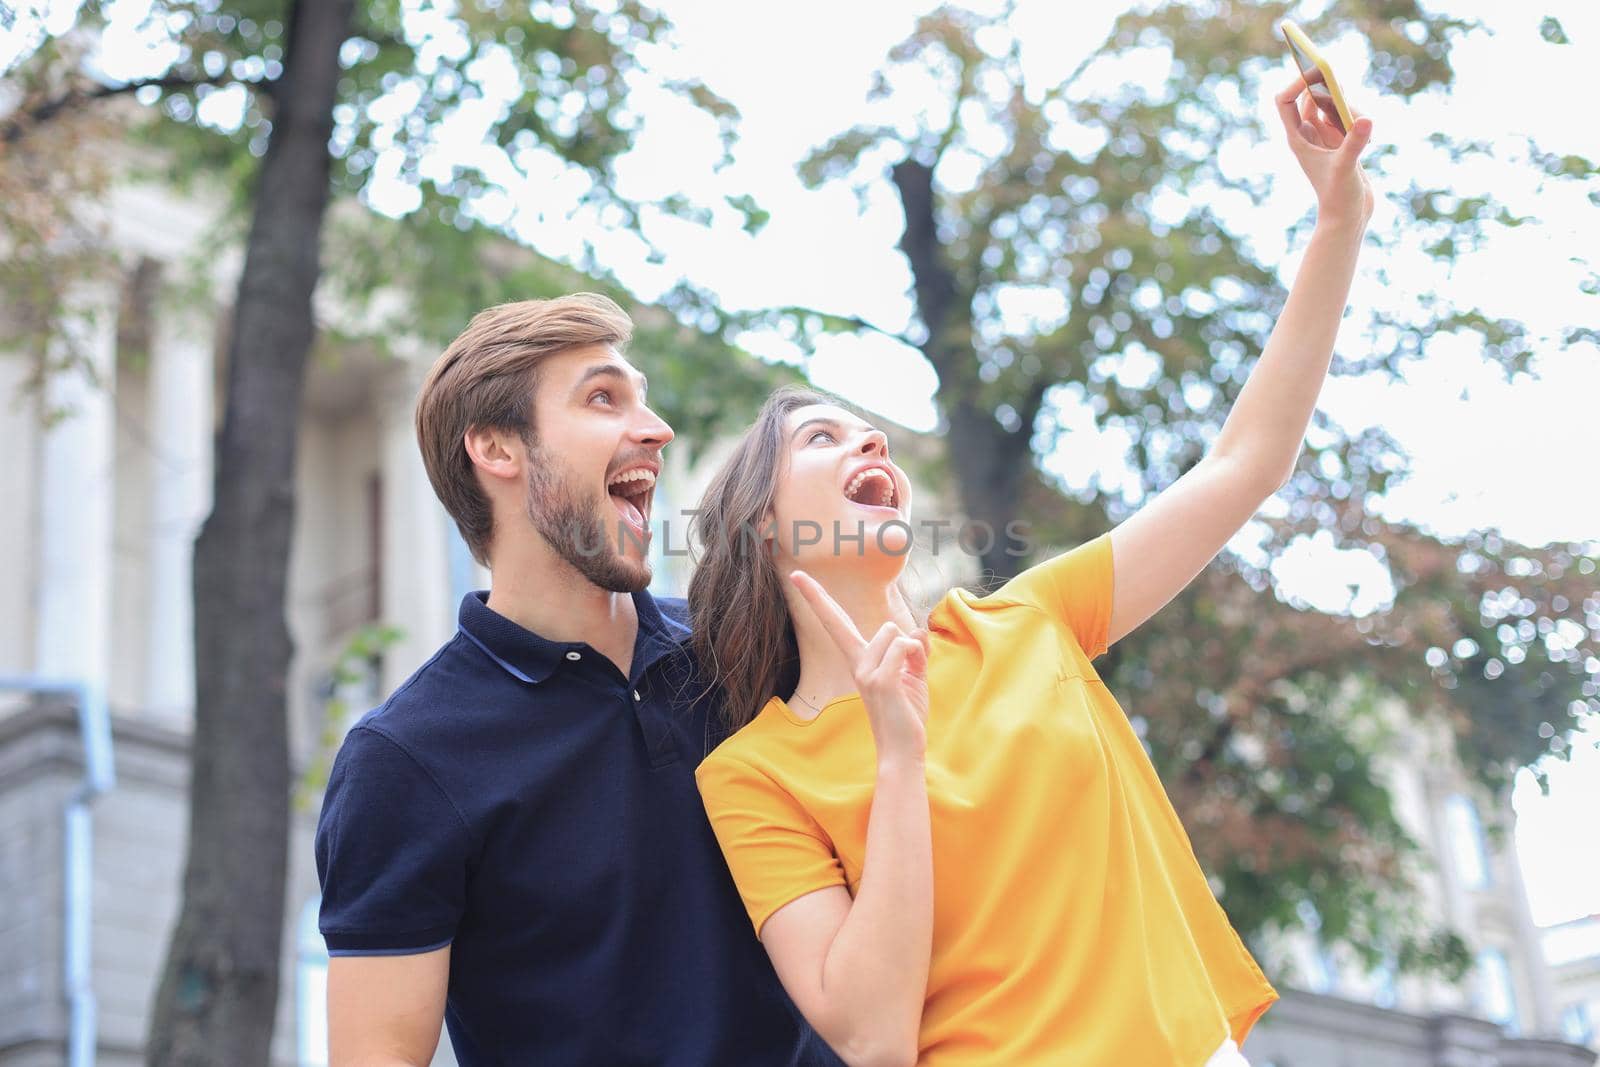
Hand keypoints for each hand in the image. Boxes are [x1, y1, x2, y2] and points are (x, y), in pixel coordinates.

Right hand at [789, 571, 930, 764]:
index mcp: (859, 660)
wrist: (904, 749)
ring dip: (910, 647)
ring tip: (911, 673)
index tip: (798, 576)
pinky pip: (903, 646)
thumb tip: (917, 632)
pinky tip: (915, 674)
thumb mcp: (913, 675)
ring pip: (892, 631)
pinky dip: (917, 654)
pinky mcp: (880, 681)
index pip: (836, 624)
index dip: (818, 600)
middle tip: (795, 573)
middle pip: (837, 621)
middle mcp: (856, 664)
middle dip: (814, 596)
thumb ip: (915, 650)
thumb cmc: (907, 713)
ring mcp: (864, 673)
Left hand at [1275, 74, 1374, 229]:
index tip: (1318, 72)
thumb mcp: (1346, 168)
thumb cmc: (1339, 197)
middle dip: (1327, 88)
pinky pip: (1345, 117)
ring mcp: (1324, 138)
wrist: (1348, 217)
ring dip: (1347, 106)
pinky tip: (1371, 140)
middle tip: (1342, 87)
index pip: (1285, 101)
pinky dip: (1358, 119)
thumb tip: (1365, 120)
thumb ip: (1354, 143)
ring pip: (1330, 105)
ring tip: (1361, 124)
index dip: (1297, 82)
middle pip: (1309, 96)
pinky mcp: (1340, 142)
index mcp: (1297, 139)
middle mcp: (1308, 135)